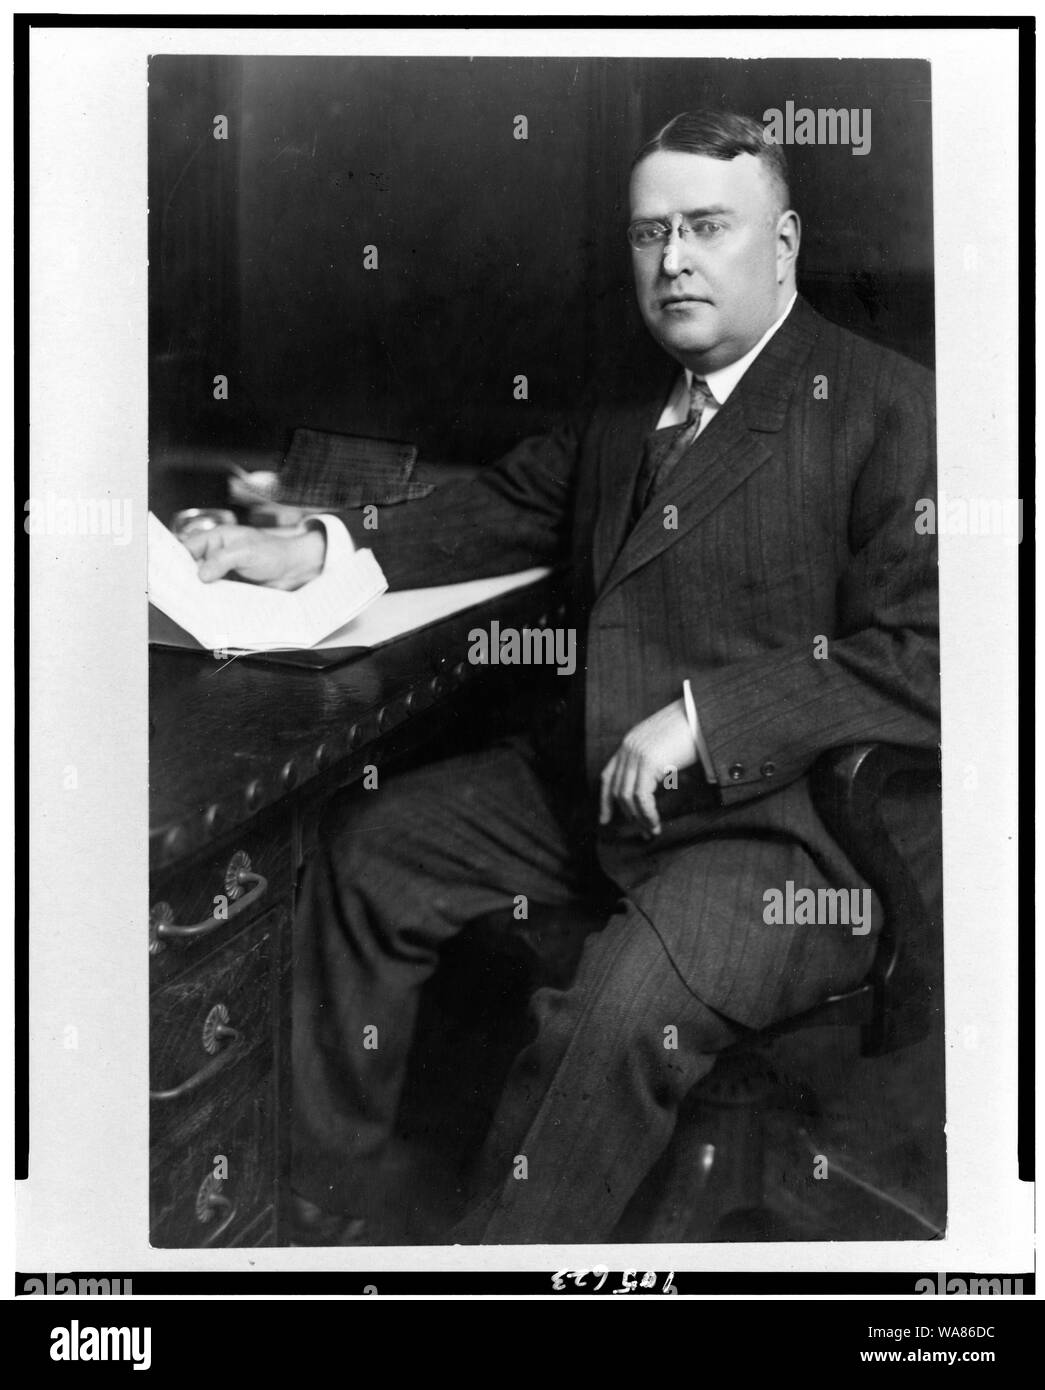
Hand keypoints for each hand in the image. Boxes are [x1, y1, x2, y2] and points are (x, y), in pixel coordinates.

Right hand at [180, 524, 325, 589]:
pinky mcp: (230, 586)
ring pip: (202, 582)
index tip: (171, 573)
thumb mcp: (247, 552)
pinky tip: (207, 607)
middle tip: (179, 591)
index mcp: (217, 538)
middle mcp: (216, 554)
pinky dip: (211, 599)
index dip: (178, 559)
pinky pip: (215, 593)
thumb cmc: (274, 553)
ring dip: (198, 591)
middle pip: (192, 566)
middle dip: (186, 578)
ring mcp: (222, 572)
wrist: (295, 569)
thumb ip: (222, 560)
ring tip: (190, 602)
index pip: (190, 546)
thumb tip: (201, 574)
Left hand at [599, 699, 696, 837]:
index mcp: (629, 742)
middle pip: (616, 790)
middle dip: (627, 815)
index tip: (605, 819)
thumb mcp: (666, 745)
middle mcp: (628, 747)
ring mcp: (636, 754)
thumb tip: (654, 790)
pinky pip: (641, 797)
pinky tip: (656, 823)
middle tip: (642, 832)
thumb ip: (654, 762)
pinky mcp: (648, 762)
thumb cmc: (692, 729)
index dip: (605, 800)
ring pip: (627, 797)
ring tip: (652, 831)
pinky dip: (647, 814)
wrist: (704, 714)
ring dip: (639, 818)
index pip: (607, 776)